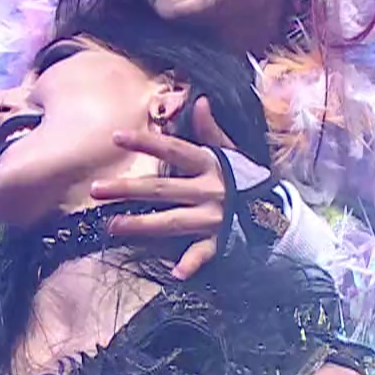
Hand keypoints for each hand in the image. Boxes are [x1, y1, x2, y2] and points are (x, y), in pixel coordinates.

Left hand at [90, 98, 238, 280]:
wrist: (279, 211)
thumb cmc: (248, 180)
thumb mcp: (233, 153)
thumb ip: (212, 131)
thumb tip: (200, 102)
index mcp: (210, 165)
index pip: (173, 149)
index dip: (145, 142)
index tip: (115, 137)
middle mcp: (209, 190)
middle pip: (161, 188)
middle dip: (127, 188)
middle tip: (95, 189)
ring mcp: (213, 218)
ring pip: (172, 221)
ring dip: (143, 225)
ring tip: (112, 226)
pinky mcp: (221, 241)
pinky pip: (204, 253)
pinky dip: (193, 263)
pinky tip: (176, 272)